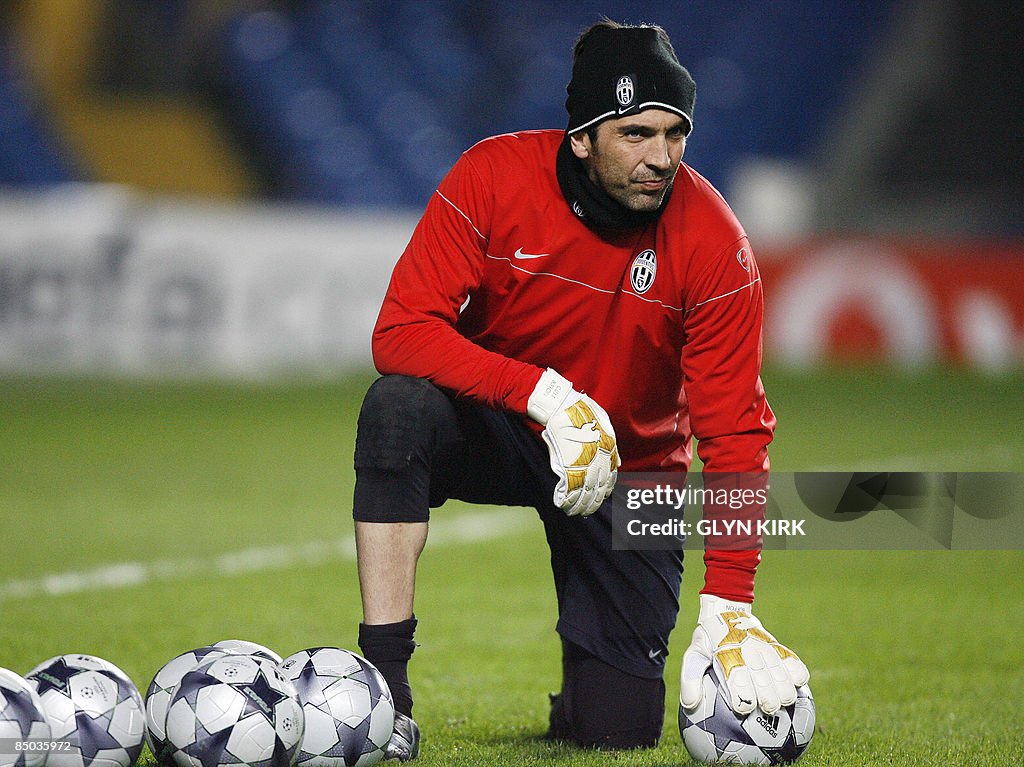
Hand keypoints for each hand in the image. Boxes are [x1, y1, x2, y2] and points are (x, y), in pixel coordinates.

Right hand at [527, 368, 619, 516]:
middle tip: (587, 511)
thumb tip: (618, 462)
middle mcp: (598, 461)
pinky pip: (568, 489)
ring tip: (575, 512)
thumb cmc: (581, 411)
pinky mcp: (566, 466)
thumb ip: (611, 444)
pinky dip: (566, 500)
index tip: (601, 497)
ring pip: (584, 493)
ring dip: (579, 505)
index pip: (610, 478)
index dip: (604, 491)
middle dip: (592, 502)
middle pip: (598, 489)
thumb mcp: (604, 424)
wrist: (561, 406)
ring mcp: (582, 464)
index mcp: (608, 451)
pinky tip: (563, 506)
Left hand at [680, 594, 808, 715]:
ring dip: (785, 689)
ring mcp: (764, 646)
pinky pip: (792, 661)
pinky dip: (798, 673)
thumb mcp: (694, 656)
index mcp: (726, 654)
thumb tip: (690, 705)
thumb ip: (690, 680)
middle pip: (762, 678)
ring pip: (780, 671)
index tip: (743, 709)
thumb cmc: (710, 642)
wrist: (726, 613)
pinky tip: (799, 685)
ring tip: (785, 702)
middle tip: (768, 709)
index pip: (736, 677)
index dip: (742, 697)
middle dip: (768, 698)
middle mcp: (746, 649)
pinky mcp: (776, 645)